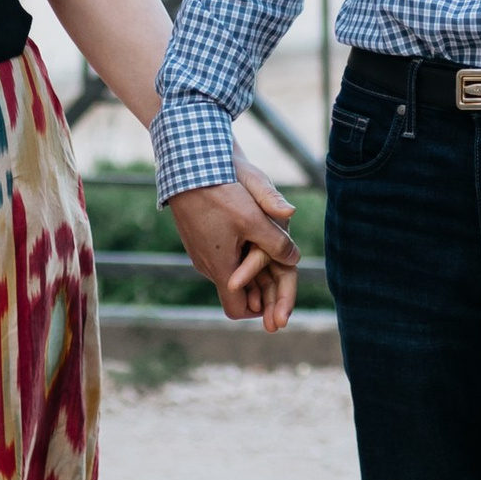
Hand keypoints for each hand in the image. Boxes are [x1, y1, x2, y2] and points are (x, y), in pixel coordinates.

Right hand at [168, 164, 300, 330]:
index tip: (278, 311)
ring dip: (254, 279)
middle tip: (282, 310)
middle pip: (238, 294)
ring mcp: (202, 253)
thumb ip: (276, 242)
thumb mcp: (253, 218)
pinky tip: (258, 250)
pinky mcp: (201, 239)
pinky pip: (225, 258)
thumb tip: (294, 258)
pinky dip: (243, 262)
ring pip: (233, 274)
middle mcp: (208, 266)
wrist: (186, 168)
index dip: (260, 312)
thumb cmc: (218, 193)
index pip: (237, 309)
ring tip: (277, 276)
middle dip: (263, 299)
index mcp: (220, 267)